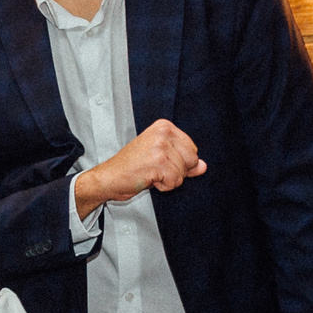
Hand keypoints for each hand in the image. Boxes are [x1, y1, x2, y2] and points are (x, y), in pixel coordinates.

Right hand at [75, 119, 205, 217]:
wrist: (109, 178)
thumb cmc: (132, 168)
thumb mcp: (161, 159)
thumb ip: (184, 161)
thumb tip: (203, 167)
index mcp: (164, 126)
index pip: (192, 149)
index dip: (179, 162)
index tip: (157, 161)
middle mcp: (163, 132)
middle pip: (192, 160)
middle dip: (177, 171)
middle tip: (154, 169)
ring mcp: (160, 146)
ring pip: (183, 173)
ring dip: (168, 180)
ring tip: (150, 173)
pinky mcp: (158, 162)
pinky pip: (174, 181)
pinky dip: (163, 186)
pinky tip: (148, 179)